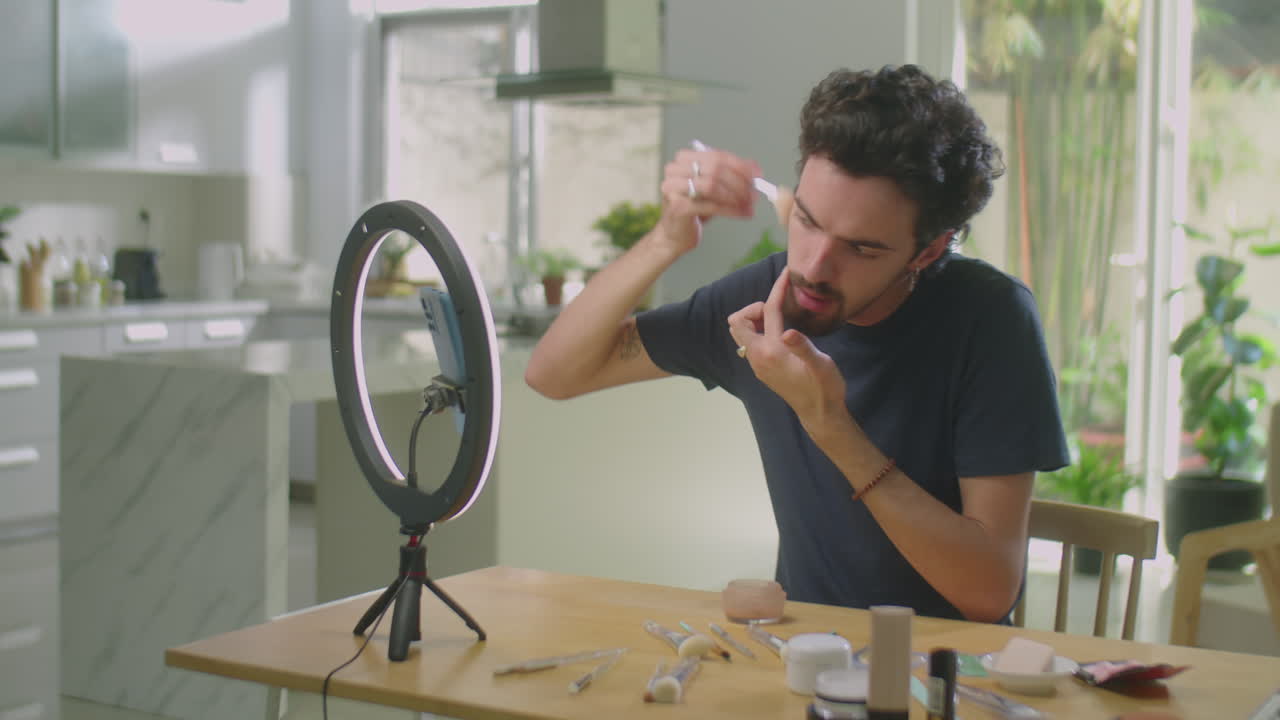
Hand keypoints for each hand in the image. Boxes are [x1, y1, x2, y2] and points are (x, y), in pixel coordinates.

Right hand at [653, 144, 760, 256]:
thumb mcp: (714, 188)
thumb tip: (755, 168)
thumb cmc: (695, 210)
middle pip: (716, 169)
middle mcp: (675, 170)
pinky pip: (711, 205)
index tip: (758, 175)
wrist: (674, 236)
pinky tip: (742, 214)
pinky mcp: (678, 207)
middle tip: (755, 194)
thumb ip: (730, 175)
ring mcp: (674, 188)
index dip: (740, 165)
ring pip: (713, 185)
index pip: (717, 156)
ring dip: (736, 196)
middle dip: (740, 182)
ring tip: (749, 206)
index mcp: (684, 159)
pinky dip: (731, 210)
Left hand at [727, 271, 847, 429]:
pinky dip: (758, 331)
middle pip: (737, 322)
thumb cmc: (824, 389)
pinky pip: (749, 343)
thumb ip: (803, 347)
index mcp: (772, 350)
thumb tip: (788, 331)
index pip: (769, 311)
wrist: (820, 414)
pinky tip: (779, 333)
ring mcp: (757, 364)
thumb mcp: (820, 364)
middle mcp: (758, 357)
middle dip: (755, 308)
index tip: (787, 275)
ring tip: (779, 321)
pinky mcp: (762, 369)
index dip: (778, 289)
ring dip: (755, 320)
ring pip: (741, 333)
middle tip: (779, 311)